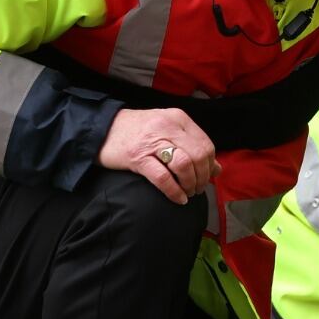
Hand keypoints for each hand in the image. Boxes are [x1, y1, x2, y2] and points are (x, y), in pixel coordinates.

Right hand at [97, 108, 220, 203]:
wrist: (100, 129)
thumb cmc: (137, 132)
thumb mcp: (168, 132)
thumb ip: (193, 147)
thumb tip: (218, 168)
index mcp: (178, 119)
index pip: (206, 145)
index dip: (210, 166)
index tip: (206, 177)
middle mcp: (167, 126)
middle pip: (199, 156)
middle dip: (202, 177)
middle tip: (197, 189)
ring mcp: (151, 141)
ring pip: (185, 165)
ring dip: (190, 184)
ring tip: (188, 193)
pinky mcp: (137, 157)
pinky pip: (163, 177)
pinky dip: (174, 191)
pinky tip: (178, 199)